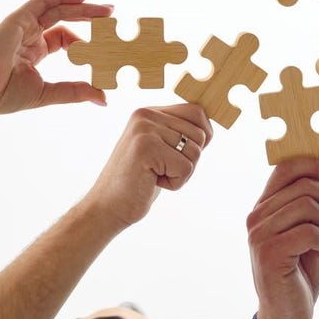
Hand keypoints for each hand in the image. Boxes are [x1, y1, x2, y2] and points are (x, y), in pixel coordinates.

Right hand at [0, 0, 112, 115]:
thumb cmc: (2, 95)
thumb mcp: (47, 93)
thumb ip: (75, 92)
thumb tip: (104, 99)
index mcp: (32, 54)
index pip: (64, 41)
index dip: (84, 44)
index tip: (104, 52)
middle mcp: (28, 36)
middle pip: (64, 20)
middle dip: (89, 17)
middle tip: (112, 16)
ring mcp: (23, 26)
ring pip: (58, 8)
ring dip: (83, 6)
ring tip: (106, 9)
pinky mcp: (19, 18)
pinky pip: (44, 0)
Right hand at [83, 104, 212, 229]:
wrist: (108, 207)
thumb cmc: (139, 181)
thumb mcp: (162, 150)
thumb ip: (180, 134)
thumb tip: (209, 129)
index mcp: (149, 111)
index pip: (196, 112)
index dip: (201, 138)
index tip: (178, 156)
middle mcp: (145, 114)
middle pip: (200, 134)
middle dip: (189, 160)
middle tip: (161, 170)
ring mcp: (144, 129)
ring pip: (195, 152)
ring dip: (182, 173)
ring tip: (155, 175)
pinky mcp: (146, 148)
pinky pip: (185, 168)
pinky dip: (176, 183)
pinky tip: (152, 182)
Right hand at [247, 158, 318, 318]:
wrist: (289, 314)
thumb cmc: (301, 271)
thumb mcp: (307, 230)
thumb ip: (309, 203)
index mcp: (264, 206)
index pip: (285, 166)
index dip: (314, 164)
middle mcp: (256, 216)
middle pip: (305, 185)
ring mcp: (260, 234)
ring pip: (309, 206)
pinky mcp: (269, 253)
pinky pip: (310, 231)